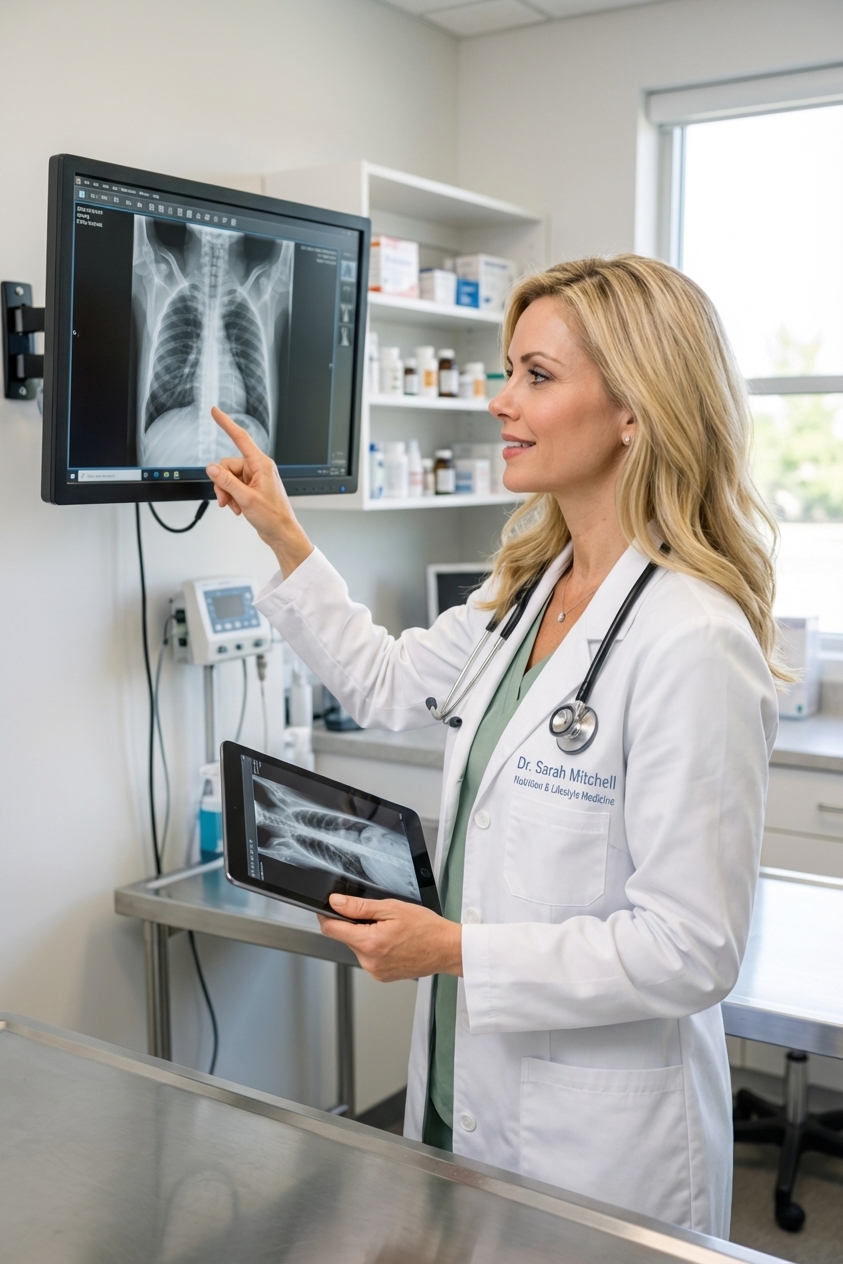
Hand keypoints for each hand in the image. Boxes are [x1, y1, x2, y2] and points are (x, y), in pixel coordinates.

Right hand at [206, 407, 312, 577]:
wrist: (281, 533)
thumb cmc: (273, 517)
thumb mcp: (245, 499)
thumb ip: (226, 481)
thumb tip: (211, 468)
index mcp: (261, 464)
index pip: (240, 438)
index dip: (226, 424)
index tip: (215, 412)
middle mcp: (258, 468)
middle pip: (227, 465)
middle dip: (223, 483)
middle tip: (226, 500)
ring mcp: (255, 478)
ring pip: (228, 477)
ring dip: (227, 493)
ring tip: (235, 507)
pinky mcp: (252, 488)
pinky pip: (233, 486)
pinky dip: (232, 497)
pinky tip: (238, 508)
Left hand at [318, 895, 462, 982]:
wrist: (446, 949)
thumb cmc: (426, 928)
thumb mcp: (392, 908)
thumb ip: (359, 906)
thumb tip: (336, 902)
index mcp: (369, 943)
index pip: (331, 929)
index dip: (327, 916)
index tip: (330, 908)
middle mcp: (369, 962)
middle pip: (346, 937)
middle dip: (356, 925)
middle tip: (380, 917)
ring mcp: (375, 971)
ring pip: (359, 947)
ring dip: (367, 937)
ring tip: (391, 931)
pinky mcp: (381, 976)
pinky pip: (370, 958)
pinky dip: (376, 948)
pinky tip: (394, 943)